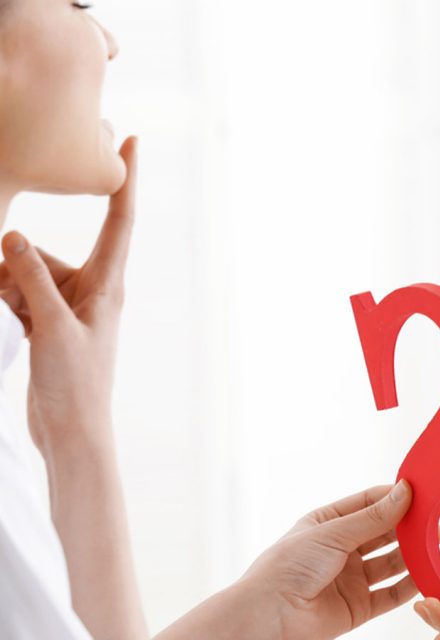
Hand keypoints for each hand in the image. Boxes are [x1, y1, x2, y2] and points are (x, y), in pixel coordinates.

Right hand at [0, 137, 137, 455]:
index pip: (119, 222)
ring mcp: (68, 307)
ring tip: (12, 320)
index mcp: (107, 285)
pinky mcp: (48, 324)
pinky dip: (5, 301)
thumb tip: (13, 236)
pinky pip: (18, 295)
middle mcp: (92, 290)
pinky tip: (5, 320)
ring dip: (4, 288)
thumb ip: (32, 278)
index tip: (132, 142)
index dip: (125, 181)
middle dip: (14, 267)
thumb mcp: (52, 327)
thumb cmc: (75, 384)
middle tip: (11, 299)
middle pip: (44, 255)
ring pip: (23, 274)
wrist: (71, 432)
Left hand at [233, 482, 419, 638]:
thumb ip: (373, 517)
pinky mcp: (357, 607)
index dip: (394, 497)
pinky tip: (426, 574)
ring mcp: (350, 579)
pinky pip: (390, 594)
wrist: (268, 618)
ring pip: (390, 563)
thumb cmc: (287, 567)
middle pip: (383, 533)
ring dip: (412, 553)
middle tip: (434, 519)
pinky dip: (409, 585)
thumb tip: (405, 491)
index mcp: (328, 524)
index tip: (421, 491)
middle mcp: (340, 550)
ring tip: (436, 542)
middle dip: (408, 526)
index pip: (368, 504)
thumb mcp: (333, 533)